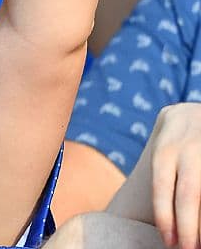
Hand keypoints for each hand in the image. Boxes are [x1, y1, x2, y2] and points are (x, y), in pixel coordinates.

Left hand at [146, 104, 200, 248]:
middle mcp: (186, 147)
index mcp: (164, 149)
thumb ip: (162, 173)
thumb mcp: (165, 146)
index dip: (165, 217)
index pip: (161, 187)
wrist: (198, 110)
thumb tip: (151, 219)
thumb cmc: (179, 139)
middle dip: (188, 225)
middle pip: (188, 193)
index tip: (169, 243)